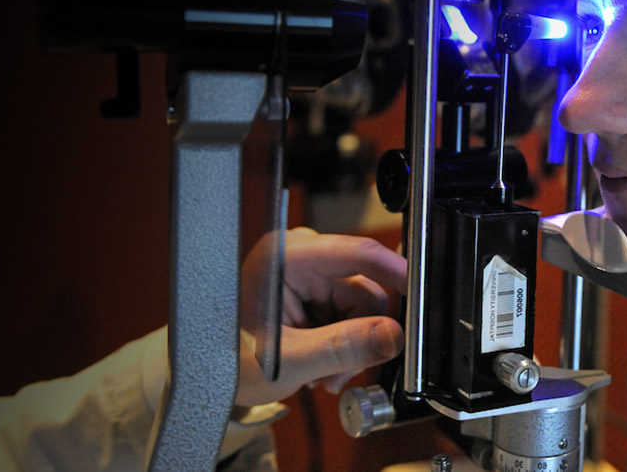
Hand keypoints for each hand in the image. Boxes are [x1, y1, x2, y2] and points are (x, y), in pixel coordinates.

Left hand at [236, 227, 406, 405]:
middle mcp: (301, 256)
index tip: (423, 294)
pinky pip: (350, 312)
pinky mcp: (313, 289)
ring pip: (362, 305)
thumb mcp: (287, 359)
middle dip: (362, 332)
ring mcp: (308, 272)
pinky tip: (324, 364)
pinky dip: (344, 342)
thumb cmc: (223, 357)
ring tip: (325, 373)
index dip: (397, 272)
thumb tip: (390, 335)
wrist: (203, 374)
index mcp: (288, 256)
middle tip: (344, 369)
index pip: (358, 253)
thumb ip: (343, 347)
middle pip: (366, 286)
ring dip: (352, 343)